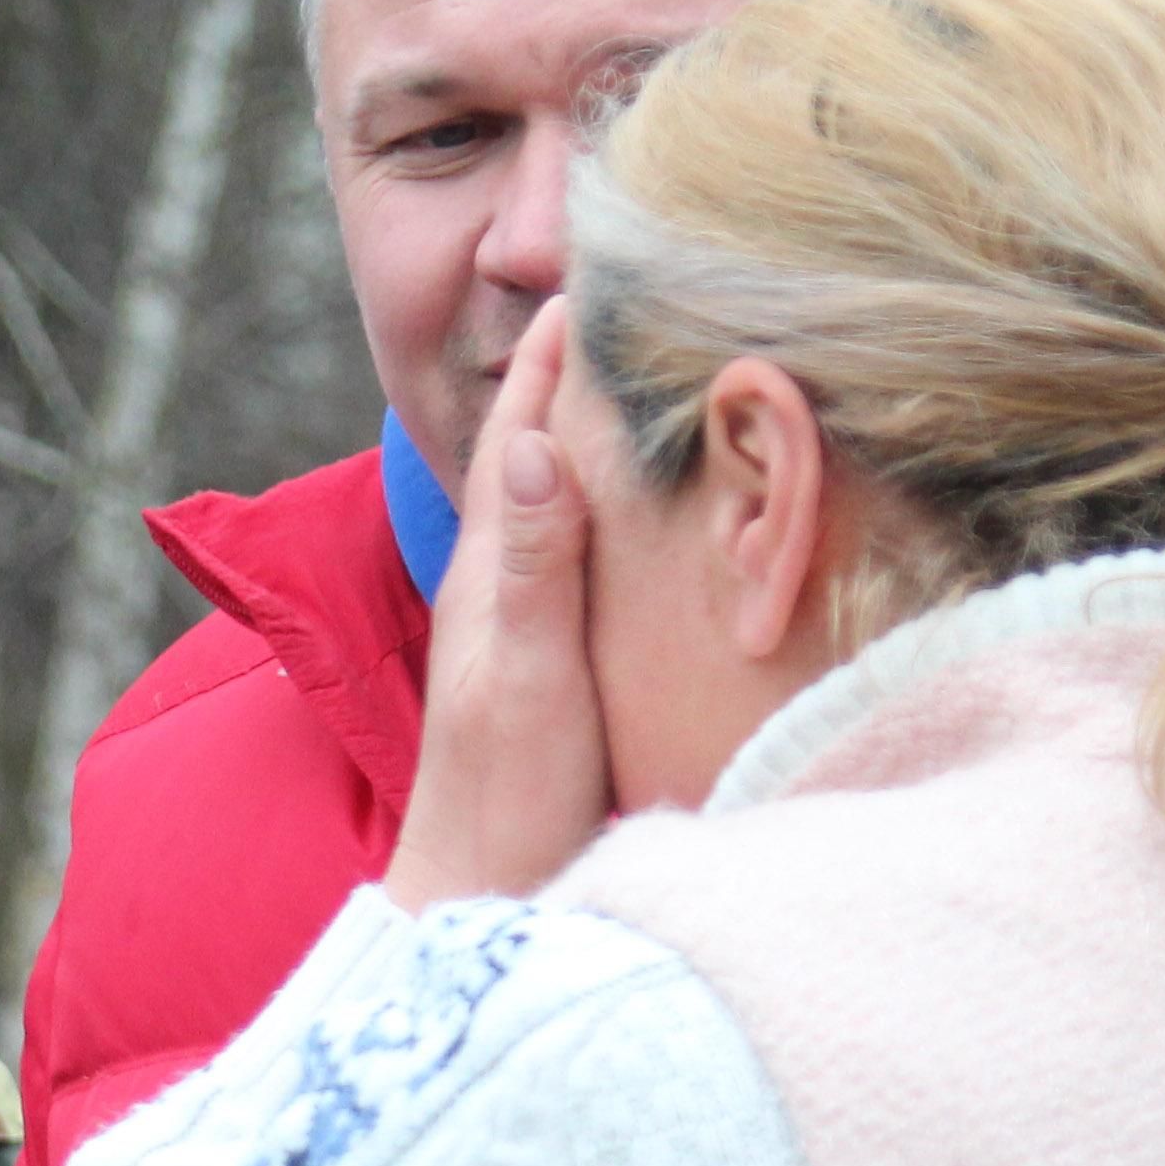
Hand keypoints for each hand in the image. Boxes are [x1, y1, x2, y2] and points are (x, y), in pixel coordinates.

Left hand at [385, 306, 613, 910]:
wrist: (487, 905)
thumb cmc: (505, 804)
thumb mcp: (524, 679)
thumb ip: (534, 567)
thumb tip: (528, 439)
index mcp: (494, 567)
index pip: (523, 424)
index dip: (556, 346)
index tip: (603, 260)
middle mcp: (513, 581)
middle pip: (553, 445)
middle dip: (592, 365)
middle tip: (652, 285)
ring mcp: (541, 622)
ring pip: (581, 496)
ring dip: (616, 430)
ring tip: (673, 363)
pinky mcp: (574, 663)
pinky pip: (609, 553)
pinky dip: (639, 505)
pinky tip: (676, 502)